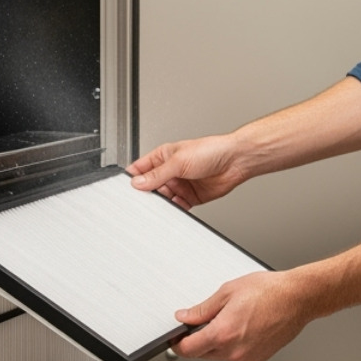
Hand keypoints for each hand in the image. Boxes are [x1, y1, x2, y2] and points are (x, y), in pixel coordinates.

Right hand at [127, 134, 250, 207]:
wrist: (235, 161)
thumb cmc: (211, 150)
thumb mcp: (178, 161)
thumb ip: (157, 174)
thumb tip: (138, 182)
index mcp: (163, 156)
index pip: (141, 169)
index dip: (132, 179)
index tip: (125, 190)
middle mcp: (171, 171)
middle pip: (151, 187)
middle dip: (147, 195)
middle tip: (143, 202)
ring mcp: (180, 184)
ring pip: (163, 199)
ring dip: (161, 204)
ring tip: (160, 207)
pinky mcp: (190, 197)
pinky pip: (178, 207)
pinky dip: (174, 211)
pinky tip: (174, 210)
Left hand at [170, 270, 315, 360]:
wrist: (297, 298)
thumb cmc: (269, 292)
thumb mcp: (228, 292)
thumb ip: (202, 309)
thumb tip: (185, 317)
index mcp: (223, 333)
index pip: (188, 350)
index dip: (178, 343)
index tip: (177, 337)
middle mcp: (234, 351)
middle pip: (202, 354)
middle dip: (197, 340)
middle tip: (203, 322)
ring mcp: (247, 357)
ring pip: (219, 356)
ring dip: (216, 343)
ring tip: (230, 320)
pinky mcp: (258, 358)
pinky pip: (236, 355)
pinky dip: (233, 345)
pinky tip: (243, 327)